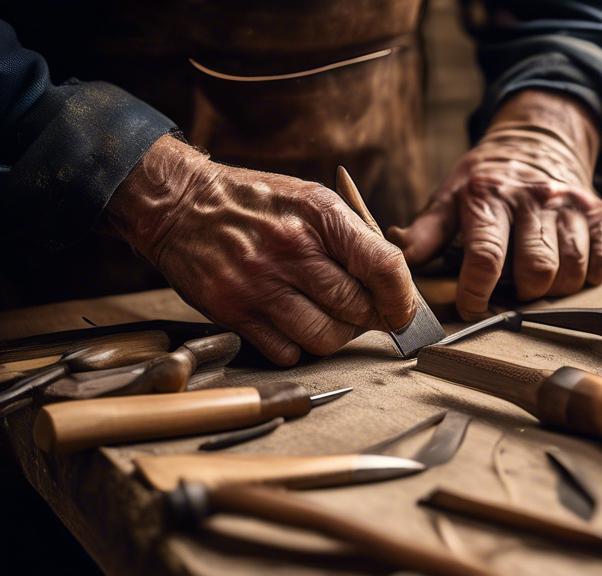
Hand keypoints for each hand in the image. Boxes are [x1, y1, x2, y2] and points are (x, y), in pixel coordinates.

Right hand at [100, 135, 416, 365]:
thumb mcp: (312, 199)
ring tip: (329, 318)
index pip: (384, 267)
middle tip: (364, 313)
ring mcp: (259, 284)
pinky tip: (292, 323)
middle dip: (370, 318)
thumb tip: (395, 285)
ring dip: (336, 336)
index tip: (403, 309)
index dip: (402, 297)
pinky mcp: (232, 311)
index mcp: (320, 216)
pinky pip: (286, 352)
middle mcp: (291, 251)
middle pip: (358, 310)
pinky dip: (297, 345)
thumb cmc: (255, 203)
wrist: (179, 204)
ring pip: (325, 339)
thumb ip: (354, 238)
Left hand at [388, 90, 601, 319]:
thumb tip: (399, 258)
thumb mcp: (451, 195)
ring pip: (571, 270)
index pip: (486, 256)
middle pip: (537, 270)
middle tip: (510, 290)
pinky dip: (585, 275)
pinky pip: (600, 262)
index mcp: (491, 196)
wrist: (538, 138)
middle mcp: (535, 198)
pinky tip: (564, 266)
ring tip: (535, 278)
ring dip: (553, 287)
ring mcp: (571, 205)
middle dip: (522, 294)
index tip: (471, 308)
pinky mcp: (599, 214)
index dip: (477, 292)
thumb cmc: (488, 177)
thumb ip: (426, 231)